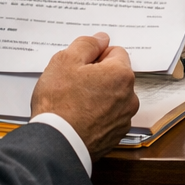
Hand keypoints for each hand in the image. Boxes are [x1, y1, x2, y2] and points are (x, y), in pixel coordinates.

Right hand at [33, 32, 138, 159]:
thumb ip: (87, 44)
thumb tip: (101, 39)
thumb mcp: (66, 60)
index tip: (81, 66)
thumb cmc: (59, 103)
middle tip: (75, 84)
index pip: (115, 52)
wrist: (55, 145)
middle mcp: (129, 97)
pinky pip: (109, 117)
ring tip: (76, 103)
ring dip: (100, 96)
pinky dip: (98, 115)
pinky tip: (80, 118)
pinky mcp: (115, 137)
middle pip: (116, 75)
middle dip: (99, 76)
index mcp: (121, 75)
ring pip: (113, 97)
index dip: (96, 56)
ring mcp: (123, 119)